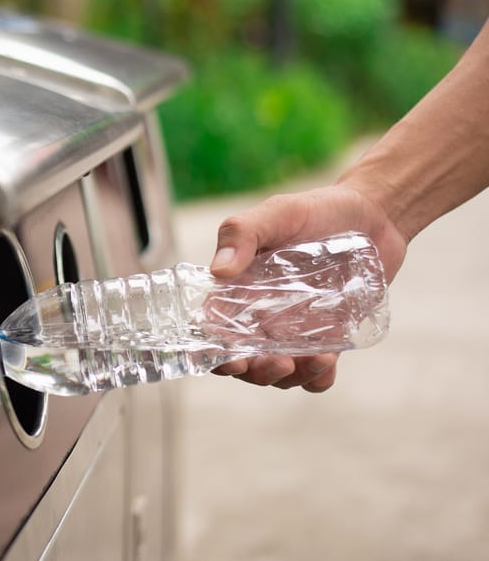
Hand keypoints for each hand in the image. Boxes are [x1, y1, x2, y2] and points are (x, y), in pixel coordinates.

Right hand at [208, 184, 406, 391]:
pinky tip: (327, 362)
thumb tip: (218, 271)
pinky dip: (317, 377)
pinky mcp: (326, 339)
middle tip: (275, 363)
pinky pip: (315, 374)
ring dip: (287, 377)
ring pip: (278, 373)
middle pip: (243, 360)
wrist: (374, 215)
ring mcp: (293, 331)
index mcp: (237, 289)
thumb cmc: (317, 209)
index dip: (213, 351)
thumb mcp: (277, 213)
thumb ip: (242, 234)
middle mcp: (259, 315)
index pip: (213, 329)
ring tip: (307, 361)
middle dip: (254, 372)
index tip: (228, 358)